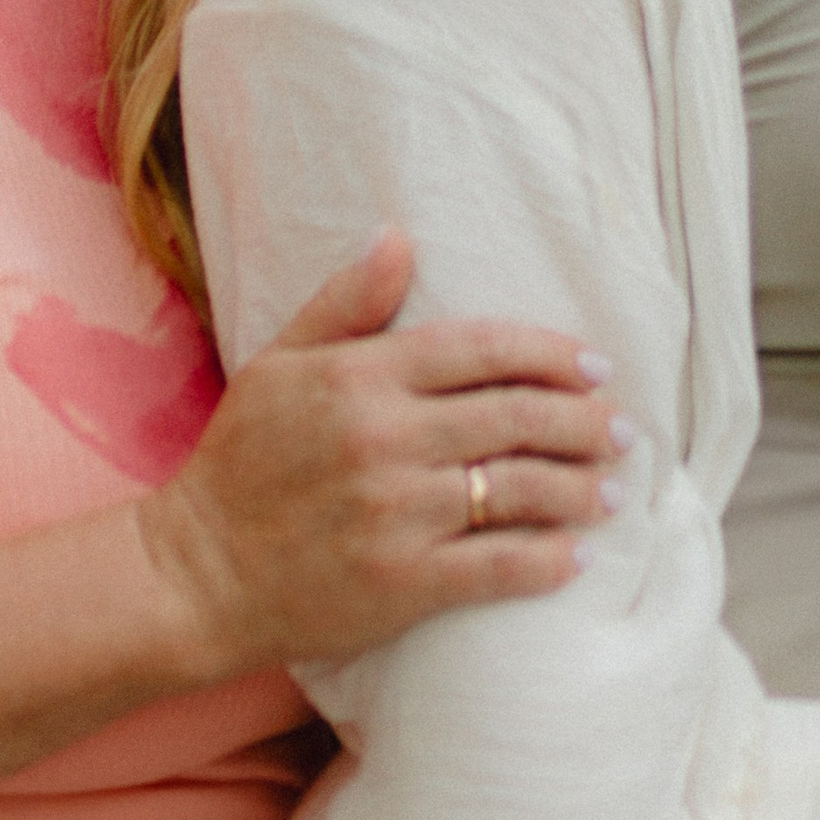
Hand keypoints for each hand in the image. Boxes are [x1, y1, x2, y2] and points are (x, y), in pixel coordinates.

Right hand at [136, 232, 624, 677]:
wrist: (198, 572)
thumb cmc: (241, 462)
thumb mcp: (280, 363)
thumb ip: (346, 301)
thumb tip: (398, 236)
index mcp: (361, 377)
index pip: (482, 350)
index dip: (552, 355)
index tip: (595, 366)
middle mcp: (386, 439)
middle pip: (517, 418)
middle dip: (584, 422)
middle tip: (621, 429)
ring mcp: (398, 514)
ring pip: (520, 490)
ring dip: (581, 488)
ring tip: (614, 490)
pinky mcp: (402, 583)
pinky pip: (496, 567)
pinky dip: (547, 560)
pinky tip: (577, 554)